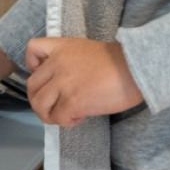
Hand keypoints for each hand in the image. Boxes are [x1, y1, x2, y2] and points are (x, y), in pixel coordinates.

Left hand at [25, 38, 143, 126]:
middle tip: (55, 106)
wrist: (137, 67)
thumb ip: (70, 62)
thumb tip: (64, 85)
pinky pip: (58, 117)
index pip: (32, 49)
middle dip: (40, 100)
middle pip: (32, 86)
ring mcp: (63, 84)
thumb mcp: (88, 50)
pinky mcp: (72, 102)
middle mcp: (57, 64)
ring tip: (65, 116)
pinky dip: (66, 121)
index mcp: (62, 48)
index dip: (33, 66)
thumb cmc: (121, 61)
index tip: (45, 76)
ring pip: (39, 104)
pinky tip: (80, 118)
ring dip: (49, 114)